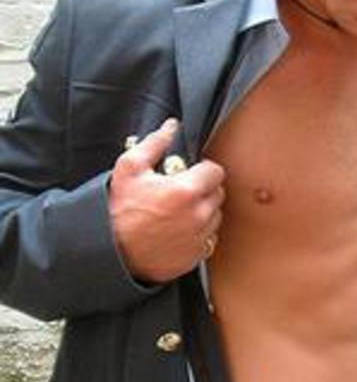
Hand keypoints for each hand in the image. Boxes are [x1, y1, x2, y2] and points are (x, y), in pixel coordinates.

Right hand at [109, 118, 225, 282]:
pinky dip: (198, 233)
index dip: (202, 170)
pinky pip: (209, 238)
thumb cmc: (119, 211)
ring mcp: (200, 237)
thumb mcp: (130, 169)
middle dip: (203, 190)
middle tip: (180, 192)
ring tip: (177, 212)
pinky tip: (178, 230)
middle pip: (217, 193)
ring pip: (215, 216)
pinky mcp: (197, 254)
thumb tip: (170, 127)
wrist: (113, 252)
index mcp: (187, 190)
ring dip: (202, 211)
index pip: (216, 171)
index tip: (189, 174)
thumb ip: (155, 143)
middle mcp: (199, 214)